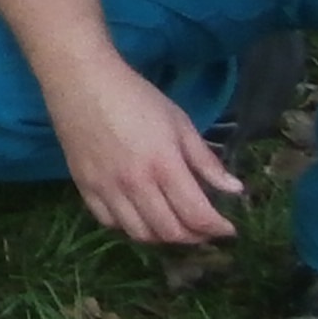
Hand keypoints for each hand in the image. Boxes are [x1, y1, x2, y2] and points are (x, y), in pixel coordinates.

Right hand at [43, 50, 243, 245]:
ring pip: (140, 235)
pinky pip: (109, 223)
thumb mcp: (179, 123)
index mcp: (164, 165)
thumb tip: (235, 190)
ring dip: (163, 237)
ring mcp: (107, 188)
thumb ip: (206, 160)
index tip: (228, 228)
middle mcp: (135, 184)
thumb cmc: (136, 97)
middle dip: (195, 237)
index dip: (218, 229)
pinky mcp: (84, 187)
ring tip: (174, 225)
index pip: (197, 215)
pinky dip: (129, 227)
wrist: (81, 81)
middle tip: (204, 229)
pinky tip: (139, 215)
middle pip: (171, 232)